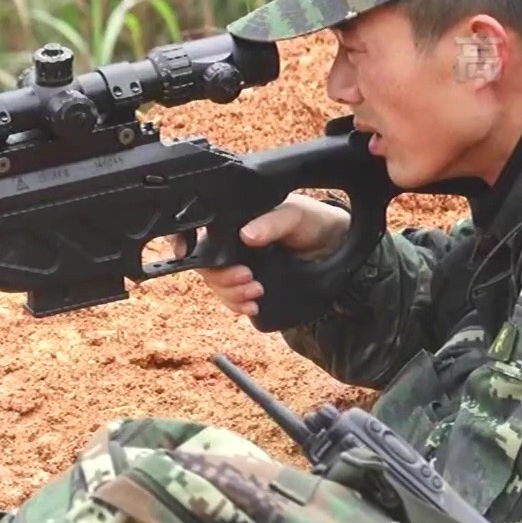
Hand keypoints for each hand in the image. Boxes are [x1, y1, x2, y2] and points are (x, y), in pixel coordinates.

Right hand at [185, 193, 349, 317]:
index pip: (200, 231)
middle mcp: (232, 244)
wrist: (336, 249)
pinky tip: (252, 306)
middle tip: (247, 278)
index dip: (185, 242)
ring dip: (230, 293)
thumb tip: (245, 235)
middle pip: (205, 264)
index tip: (187, 255)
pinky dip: (237, 305)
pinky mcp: (248, 287)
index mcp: (235, 221)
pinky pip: (230, 300)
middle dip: (221, 277)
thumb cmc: (313, 223)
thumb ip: (271, 223)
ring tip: (255, 293)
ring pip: (216, 285)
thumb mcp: (294, 216)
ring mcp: (238, 267)